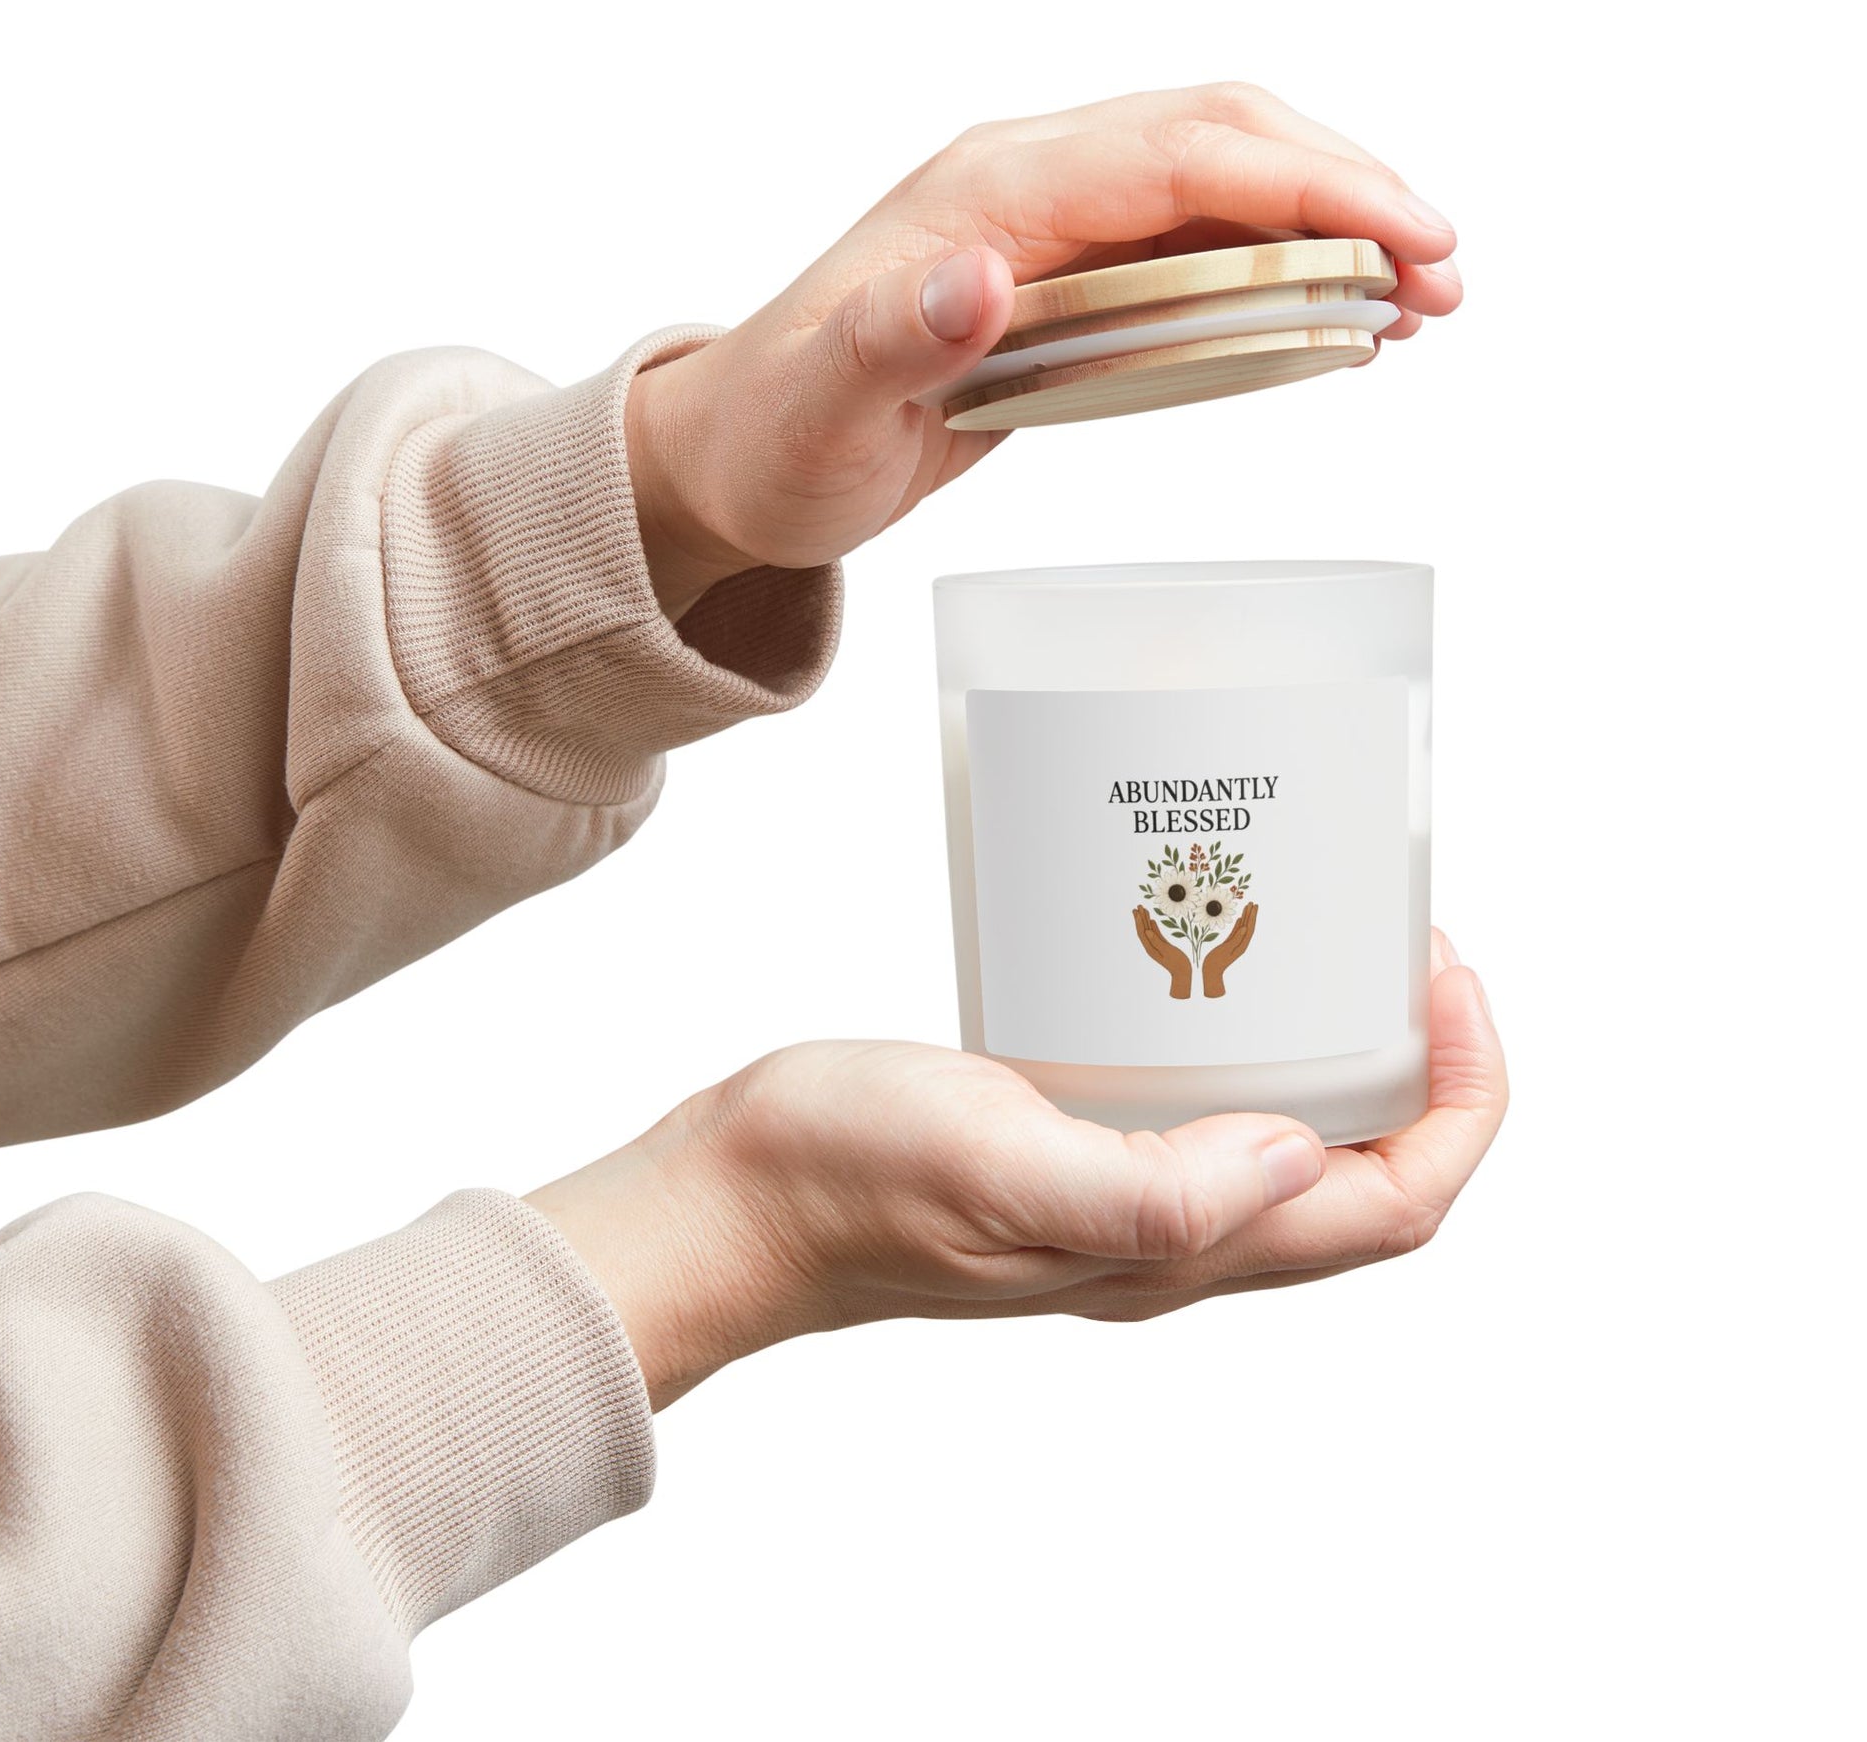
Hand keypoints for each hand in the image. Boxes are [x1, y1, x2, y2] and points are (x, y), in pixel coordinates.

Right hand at [527, 934, 1504, 1407]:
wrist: (737, 1199)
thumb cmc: (849, 1182)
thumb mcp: (999, 1168)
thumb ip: (1152, 1189)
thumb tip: (1295, 1159)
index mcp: (1175, 1254)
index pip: (1389, 1205)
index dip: (1458, 1103)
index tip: (1446, 977)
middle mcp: (1171, 1241)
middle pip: (1364, 1179)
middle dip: (1422, 1071)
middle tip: (1401, 944)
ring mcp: (1124, 1201)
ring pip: (1291, 1143)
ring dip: (1341, 1055)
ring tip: (1326, 941)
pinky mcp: (1076, 1151)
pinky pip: (1203, 1109)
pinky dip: (1242, 1040)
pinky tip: (1201, 963)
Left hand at [624, 82, 1463, 614]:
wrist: (741, 454)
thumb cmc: (776, 434)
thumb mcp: (821, 407)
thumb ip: (887, 341)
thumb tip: (979, 275)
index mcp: (987, 192)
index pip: (1179, 154)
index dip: (1306, 183)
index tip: (1405, 232)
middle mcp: (1029, 185)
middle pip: (1222, 139)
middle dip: (1347, 192)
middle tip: (1441, 273)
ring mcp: (1053, 225)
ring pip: (1224, 184)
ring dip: (1331, 225)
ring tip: (1419, 297)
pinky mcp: (1069, 277)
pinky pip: (1197, 244)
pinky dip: (1281, 266)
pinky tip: (1334, 313)